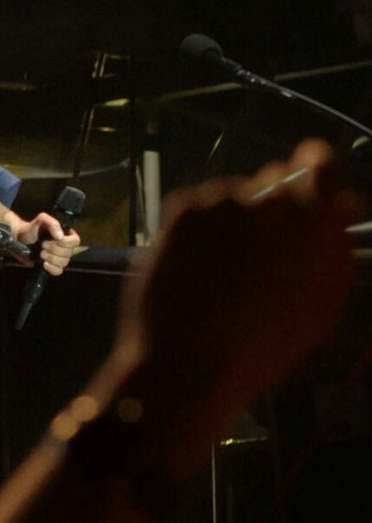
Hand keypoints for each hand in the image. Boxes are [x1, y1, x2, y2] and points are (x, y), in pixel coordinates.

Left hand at [12, 210, 82, 276]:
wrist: (19, 239)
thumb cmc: (31, 229)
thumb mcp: (41, 220)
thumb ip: (52, 223)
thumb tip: (60, 236)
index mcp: (66, 235)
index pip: (75, 241)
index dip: (65, 242)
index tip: (51, 239)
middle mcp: (65, 247)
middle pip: (69, 253)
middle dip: (54, 250)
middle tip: (42, 245)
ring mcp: (59, 257)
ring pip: (64, 262)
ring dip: (51, 258)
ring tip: (40, 253)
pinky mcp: (53, 266)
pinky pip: (58, 271)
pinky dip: (51, 268)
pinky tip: (43, 263)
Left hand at [117, 139, 360, 435]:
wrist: (189, 360)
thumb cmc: (265, 344)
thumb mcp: (322, 301)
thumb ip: (334, 245)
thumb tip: (341, 206)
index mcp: (314, 218)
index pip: (320, 162)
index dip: (317, 173)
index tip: (313, 185)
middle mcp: (267, 197)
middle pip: (275, 180)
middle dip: (275, 206)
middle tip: (263, 250)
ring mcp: (220, 200)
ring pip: (234, 196)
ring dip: (236, 220)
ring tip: (225, 270)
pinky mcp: (181, 208)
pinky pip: (201, 208)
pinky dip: (202, 229)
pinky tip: (200, 266)